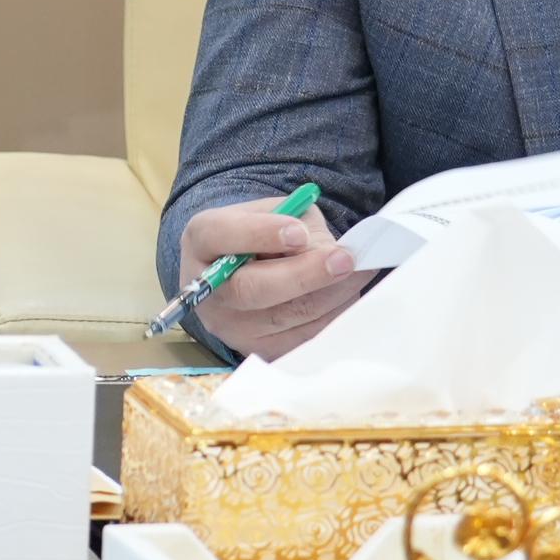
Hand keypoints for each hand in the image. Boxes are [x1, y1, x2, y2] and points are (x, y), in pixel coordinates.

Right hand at [178, 196, 368, 359]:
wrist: (247, 267)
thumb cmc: (262, 233)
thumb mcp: (273, 211)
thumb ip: (295, 222)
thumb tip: (331, 252)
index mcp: (202, 240)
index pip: (220, 236)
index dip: (260, 234)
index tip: (300, 233)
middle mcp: (205, 288)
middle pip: (250, 289)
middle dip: (303, 274)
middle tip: (343, 259)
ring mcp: (227, 324)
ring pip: (281, 317)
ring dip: (328, 295)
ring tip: (358, 272)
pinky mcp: (254, 349)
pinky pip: (297, 339)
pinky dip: (330, 317)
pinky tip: (348, 295)